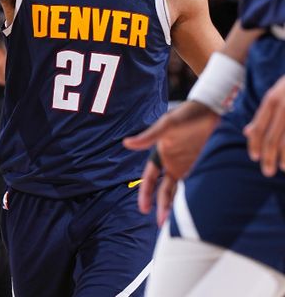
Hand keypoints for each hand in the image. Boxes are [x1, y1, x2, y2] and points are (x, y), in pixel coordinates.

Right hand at [123, 101, 219, 217]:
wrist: (209, 111)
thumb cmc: (185, 115)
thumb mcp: (166, 126)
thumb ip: (148, 137)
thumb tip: (126, 144)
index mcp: (160, 154)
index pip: (150, 179)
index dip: (146, 193)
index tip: (144, 208)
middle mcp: (171, 162)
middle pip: (163, 189)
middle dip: (161, 205)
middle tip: (161, 223)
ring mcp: (186, 165)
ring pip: (178, 189)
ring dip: (175, 204)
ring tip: (175, 221)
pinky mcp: (199, 165)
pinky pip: (194, 184)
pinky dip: (191, 196)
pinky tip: (192, 209)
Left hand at [244, 74, 284, 176]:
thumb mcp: (275, 96)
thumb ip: (263, 114)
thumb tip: (246, 132)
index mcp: (272, 101)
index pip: (259, 127)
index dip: (254, 144)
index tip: (253, 158)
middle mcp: (284, 106)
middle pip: (272, 137)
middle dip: (268, 157)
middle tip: (266, 171)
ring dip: (284, 158)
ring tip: (282, 169)